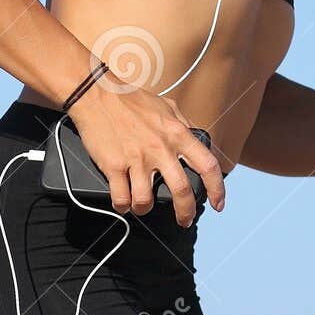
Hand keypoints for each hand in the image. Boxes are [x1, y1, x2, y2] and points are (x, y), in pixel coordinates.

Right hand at [70, 79, 225, 227]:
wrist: (97, 94)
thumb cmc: (131, 100)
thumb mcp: (167, 106)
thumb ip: (184, 125)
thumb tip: (197, 141)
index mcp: (177, 133)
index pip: (207, 165)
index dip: (217, 189)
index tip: (217, 203)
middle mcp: (160, 148)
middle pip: (182, 191)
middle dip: (186, 212)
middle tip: (184, 220)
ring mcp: (136, 158)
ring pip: (146, 201)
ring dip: (145, 209)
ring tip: (143, 206)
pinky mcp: (113, 166)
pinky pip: (121, 198)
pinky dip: (123, 205)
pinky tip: (124, 201)